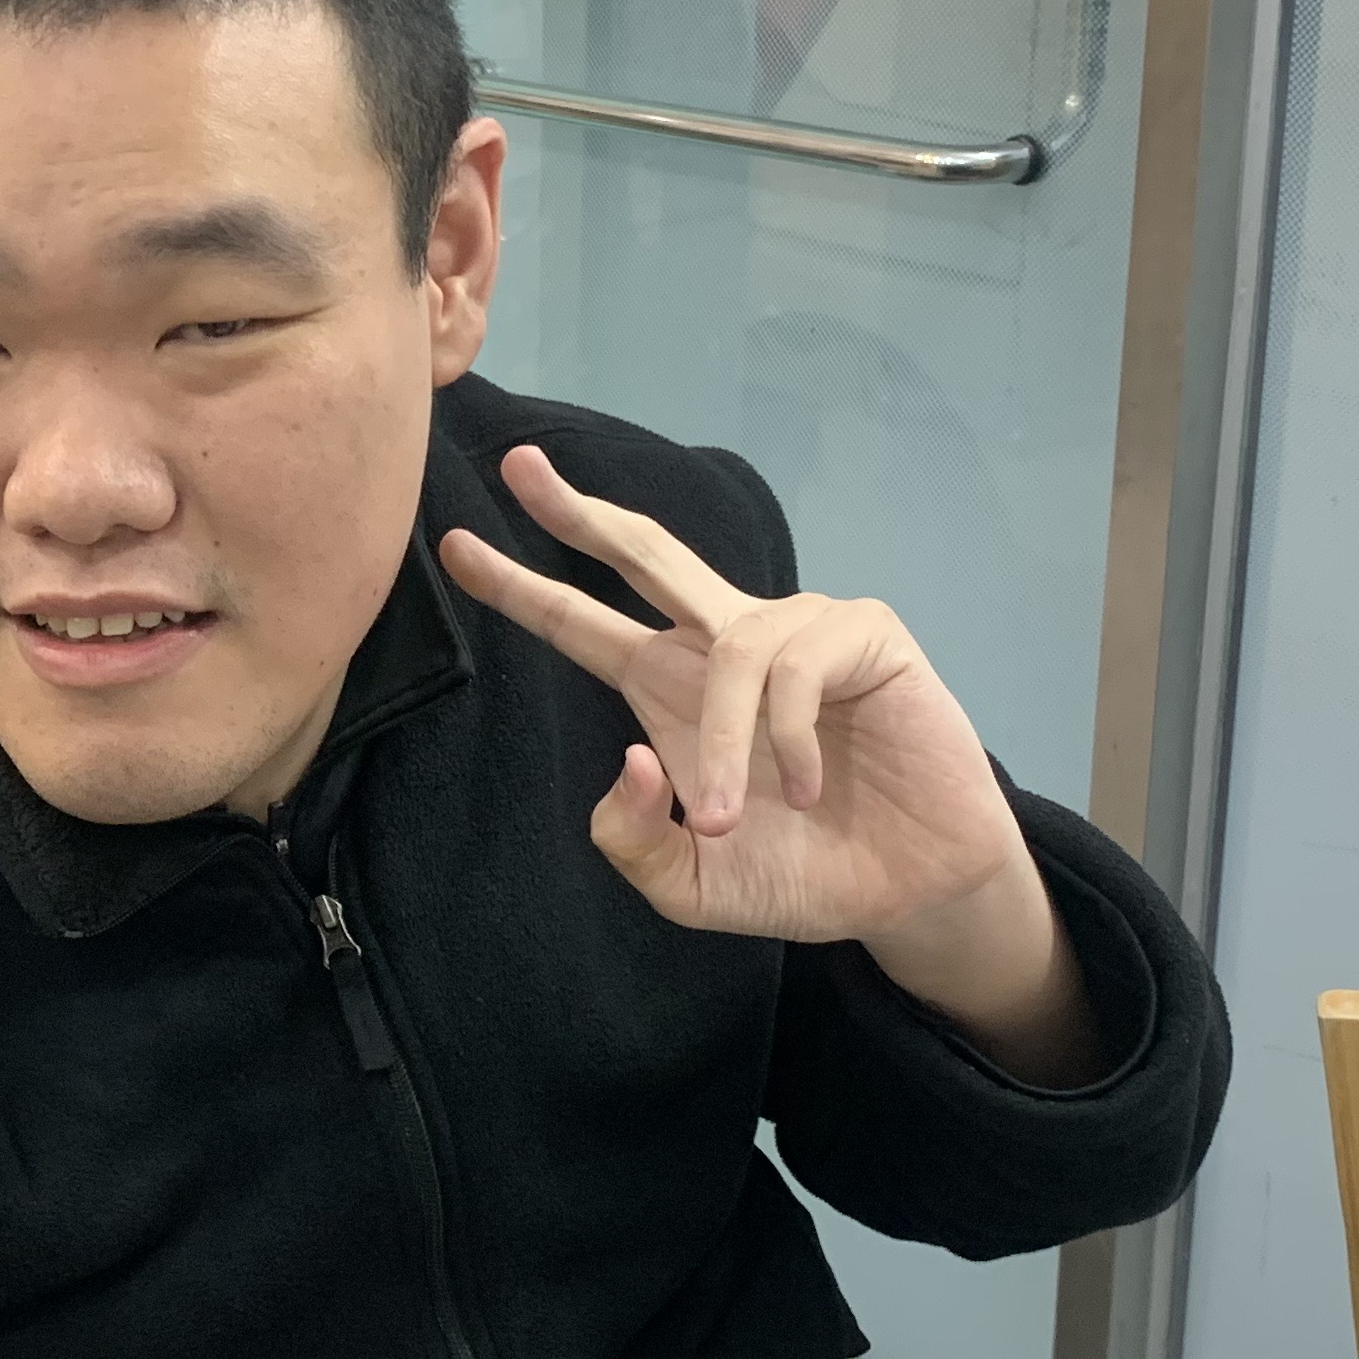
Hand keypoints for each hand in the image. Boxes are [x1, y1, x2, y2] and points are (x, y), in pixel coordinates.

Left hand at [437, 445, 1100, 1083]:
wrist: (907, 890)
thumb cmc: (800, 873)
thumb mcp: (690, 886)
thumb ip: (633, 841)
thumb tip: (624, 758)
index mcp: (668, 688)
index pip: (580, 623)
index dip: (519, 586)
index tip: (450, 547)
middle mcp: (724, 643)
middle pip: (643, 553)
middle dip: (579, 511)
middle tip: (520, 467)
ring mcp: (796, 630)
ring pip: (729, 652)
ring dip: (720, 747)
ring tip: (727, 823)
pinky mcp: (864, 635)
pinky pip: (798, 668)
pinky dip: (789, 740)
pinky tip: (809, 789)